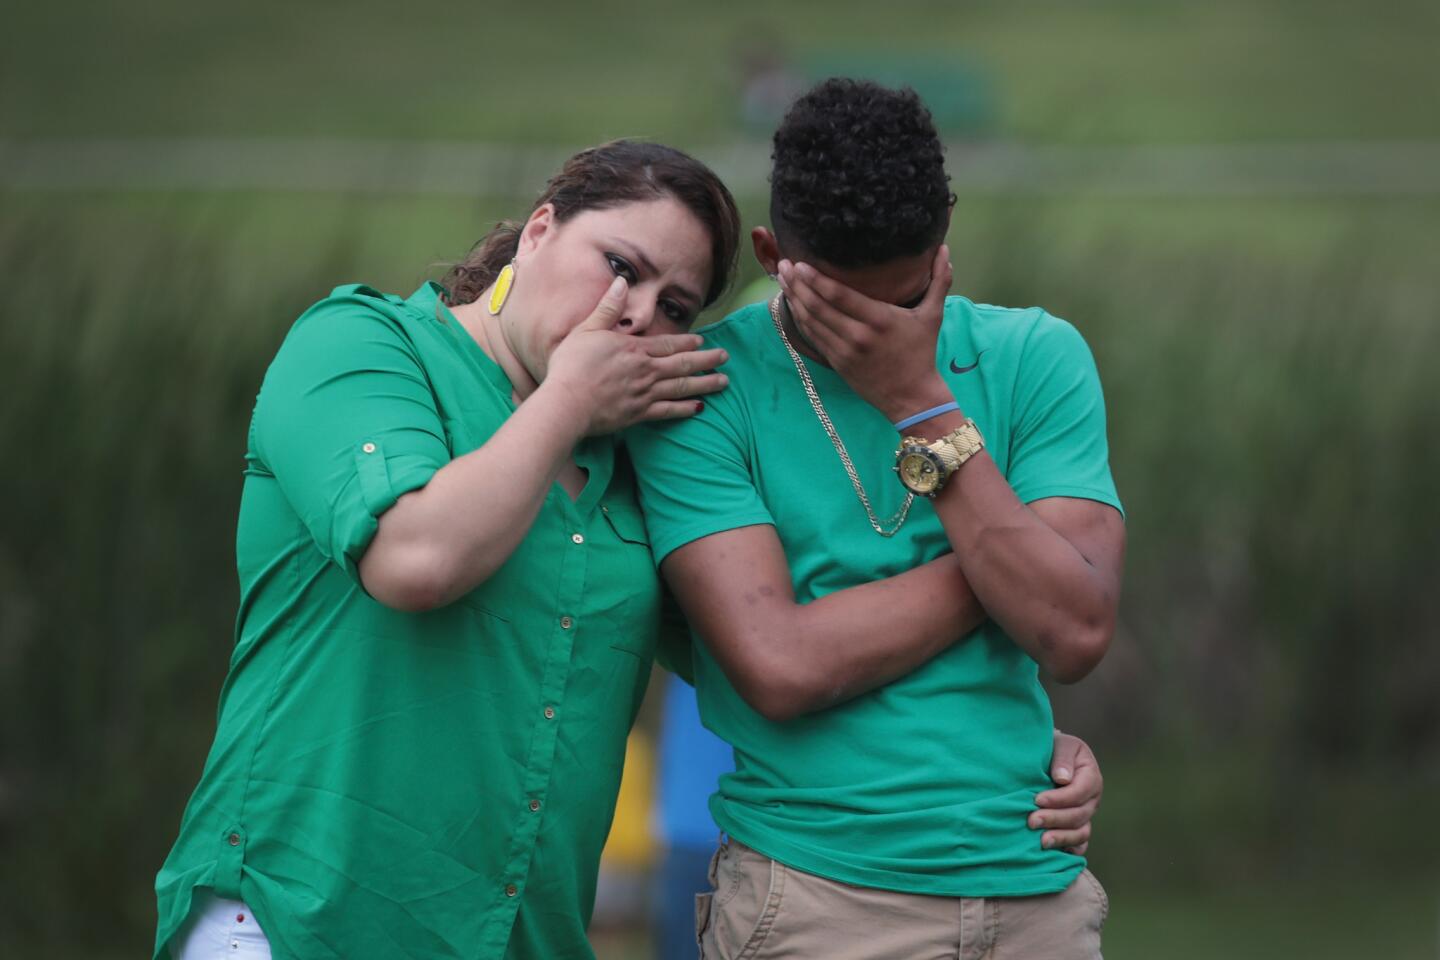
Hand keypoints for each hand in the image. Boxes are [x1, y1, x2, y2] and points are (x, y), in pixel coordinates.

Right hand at [545, 277, 729, 434]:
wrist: (567, 403)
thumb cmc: (571, 366)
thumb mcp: (587, 330)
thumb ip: (608, 308)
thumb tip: (622, 282)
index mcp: (634, 349)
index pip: (668, 343)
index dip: (688, 342)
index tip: (703, 341)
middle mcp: (646, 370)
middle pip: (683, 364)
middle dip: (707, 360)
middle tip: (725, 357)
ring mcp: (645, 394)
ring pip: (682, 387)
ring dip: (705, 383)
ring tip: (723, 382)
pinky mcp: (639, 414)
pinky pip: (669, 411)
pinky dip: (686, 409)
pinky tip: (699, 408)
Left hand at [777, 245, 953, 422]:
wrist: (913, 397)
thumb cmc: (922, 353)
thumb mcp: (932, 316)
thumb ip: (939, 281)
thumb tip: (945, 249)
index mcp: (880, 320)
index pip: (840, 296)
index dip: (816, 280)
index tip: (800, 264)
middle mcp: (858, 336)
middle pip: (818, 306)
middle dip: (797, 284)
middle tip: (783, 264)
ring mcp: (844, 351)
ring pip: (811, 321)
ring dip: (794, 299)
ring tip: (782, 278)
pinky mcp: (837, 363)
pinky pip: (813, 337)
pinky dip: (800, 319)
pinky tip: (792, 303)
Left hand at [1030, 730, 1101, 853]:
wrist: (1048, 757)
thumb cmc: (1053, 749)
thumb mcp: (1060, 746)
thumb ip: (1062, 759)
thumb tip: (1062, 779)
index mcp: (1091, 776)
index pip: (1079, 792)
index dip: (1059, 798)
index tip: (1037, 799)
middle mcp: (1092, 799)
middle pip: (1078, 815)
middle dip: (1054, 819)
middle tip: (1031, 821)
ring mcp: (1086, 815)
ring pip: (1081, 832)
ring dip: (1061, 838)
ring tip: (1041, 841)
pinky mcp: (1078, 827)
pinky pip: (1080, 844)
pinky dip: (1069, 849)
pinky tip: (1054, 852)